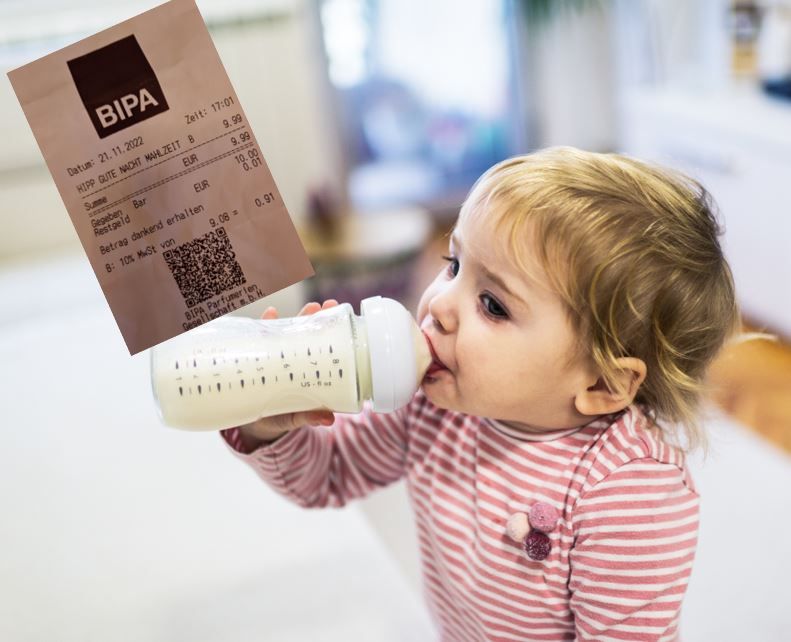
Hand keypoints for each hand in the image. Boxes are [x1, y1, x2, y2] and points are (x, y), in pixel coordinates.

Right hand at [236, 299, 339, 448]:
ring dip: (294, 318)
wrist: (253, 425)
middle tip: (324, 306)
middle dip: (315, 318)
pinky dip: (264, 324)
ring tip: (307, 308)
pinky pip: (259, 339)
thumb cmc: (280, 418)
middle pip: (305, 334)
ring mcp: (274, 357)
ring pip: (285, 333)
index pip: (319, 346)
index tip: (339, 317)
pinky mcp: (255, 358)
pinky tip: (271, 312)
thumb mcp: (294, 418)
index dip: (329, 331)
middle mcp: (292, 359)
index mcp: (306, 370)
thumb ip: (309, 417)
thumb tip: (328, 419)